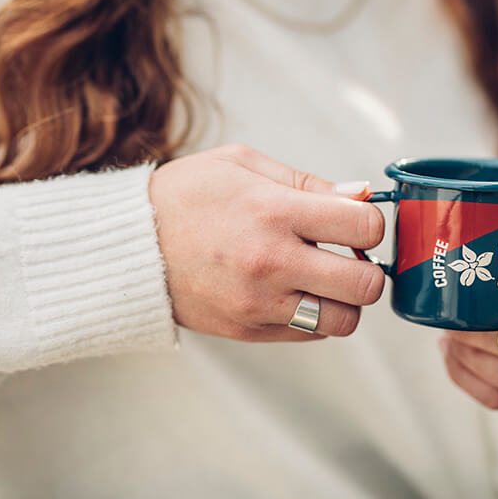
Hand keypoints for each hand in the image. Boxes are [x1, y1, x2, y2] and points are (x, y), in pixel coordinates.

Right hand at [149, 144, 384, 341]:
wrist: (126, 247)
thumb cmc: (185, 195)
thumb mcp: (241, 164)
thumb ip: (307, 182)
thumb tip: (361, 196)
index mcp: (273, 212)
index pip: (364, 227)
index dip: (371, 222)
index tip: (356, 220)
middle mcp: (270, 263)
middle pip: (365, 285)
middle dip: (369, 268)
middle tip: (349, 255)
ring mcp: (258, 304)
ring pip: (344, 321)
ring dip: (345, 300)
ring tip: (325, 277)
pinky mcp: (247, 331)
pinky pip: (310, 334)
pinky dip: (315, 315)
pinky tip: (295, 290)